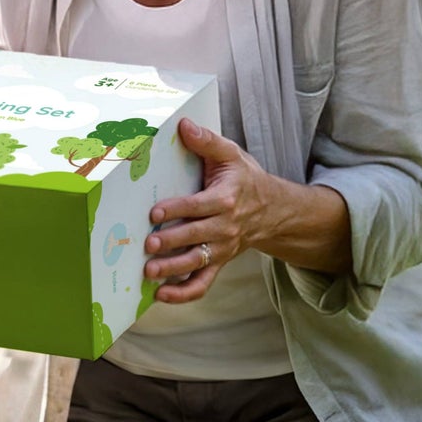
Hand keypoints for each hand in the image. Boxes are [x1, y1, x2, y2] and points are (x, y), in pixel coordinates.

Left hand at [143, 118, 275, 302]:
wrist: (273, 209)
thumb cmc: (244, 178)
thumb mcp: (231, 154)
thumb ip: (207, 141)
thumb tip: (183, 125)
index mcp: (226, 199)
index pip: (199, 206)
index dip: (177, 209)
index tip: (155, 212)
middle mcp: (225, 227)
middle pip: (196, 237)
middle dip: (172, 242)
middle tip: (148, 245)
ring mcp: (222, 249)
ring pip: (197, 263)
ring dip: (173, 270)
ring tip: (150, 271)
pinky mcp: (218, 262)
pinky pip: (202, 283)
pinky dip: (183, 293)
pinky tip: (161, 296)